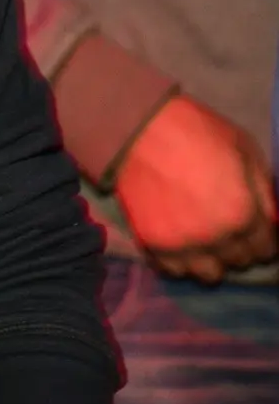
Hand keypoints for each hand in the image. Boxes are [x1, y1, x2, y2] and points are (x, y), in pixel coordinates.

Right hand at [115, 95, 277, 282]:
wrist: (137, 129)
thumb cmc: (196, 132)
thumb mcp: (244, 149)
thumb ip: (264, 191)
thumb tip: (271, 220)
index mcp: (242, 213)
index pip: (266, 249)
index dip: (262, 237)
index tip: (252, 227)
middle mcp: (216, 238)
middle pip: (239, 262)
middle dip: (238, 245)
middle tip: (225, 225)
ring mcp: (182, 245)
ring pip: (209, 275)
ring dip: (211, 258)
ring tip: (203, 239)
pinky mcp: (152, 245)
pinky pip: (174, 271)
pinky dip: (180, 261)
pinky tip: (180, 242)